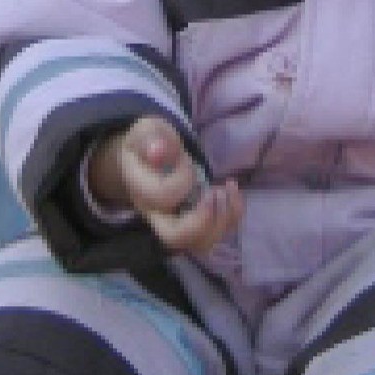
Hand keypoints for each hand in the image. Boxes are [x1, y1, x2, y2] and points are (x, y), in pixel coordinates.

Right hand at [86, 116, 243, 256]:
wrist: (145, 157)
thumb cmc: (148, 143)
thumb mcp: (146, 132)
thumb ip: (152, 139)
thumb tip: (159, 153)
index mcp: (141, 191)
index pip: (162, 198)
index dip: (182, 180)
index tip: (187, 160)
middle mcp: (156, 215)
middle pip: (176, 238)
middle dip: (203, 220)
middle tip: (215, 192)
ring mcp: (176, 223)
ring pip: (200, 243)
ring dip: (222, 220)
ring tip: (227, 190)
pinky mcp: (194, 223)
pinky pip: (216, 233)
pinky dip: (232, 216)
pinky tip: (233, 190)